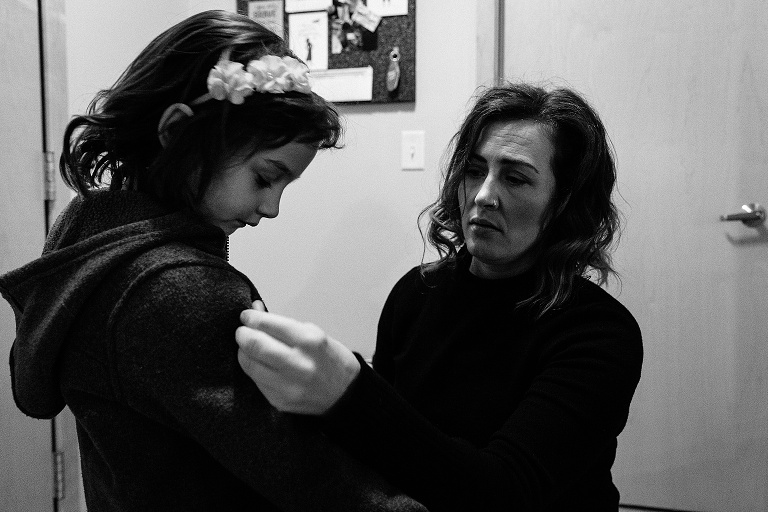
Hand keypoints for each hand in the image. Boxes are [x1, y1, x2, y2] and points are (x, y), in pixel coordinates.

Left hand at [236, 309, 360, 414]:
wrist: (345, 395)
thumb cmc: (331, 360)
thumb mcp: (315, 334)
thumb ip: (283, 325)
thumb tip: (257, 311)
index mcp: (310, 341)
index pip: (269, 325)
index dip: (252, 318)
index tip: (247, 316)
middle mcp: (298, 364)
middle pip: (254, 345)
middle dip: (242, 334)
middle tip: (242, 330)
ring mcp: (288, 386)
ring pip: (249, 364)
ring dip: (243, 352)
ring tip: (247, 346)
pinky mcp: (279, 401)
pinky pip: (255, 380)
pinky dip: (253, 368)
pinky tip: (258, 363)